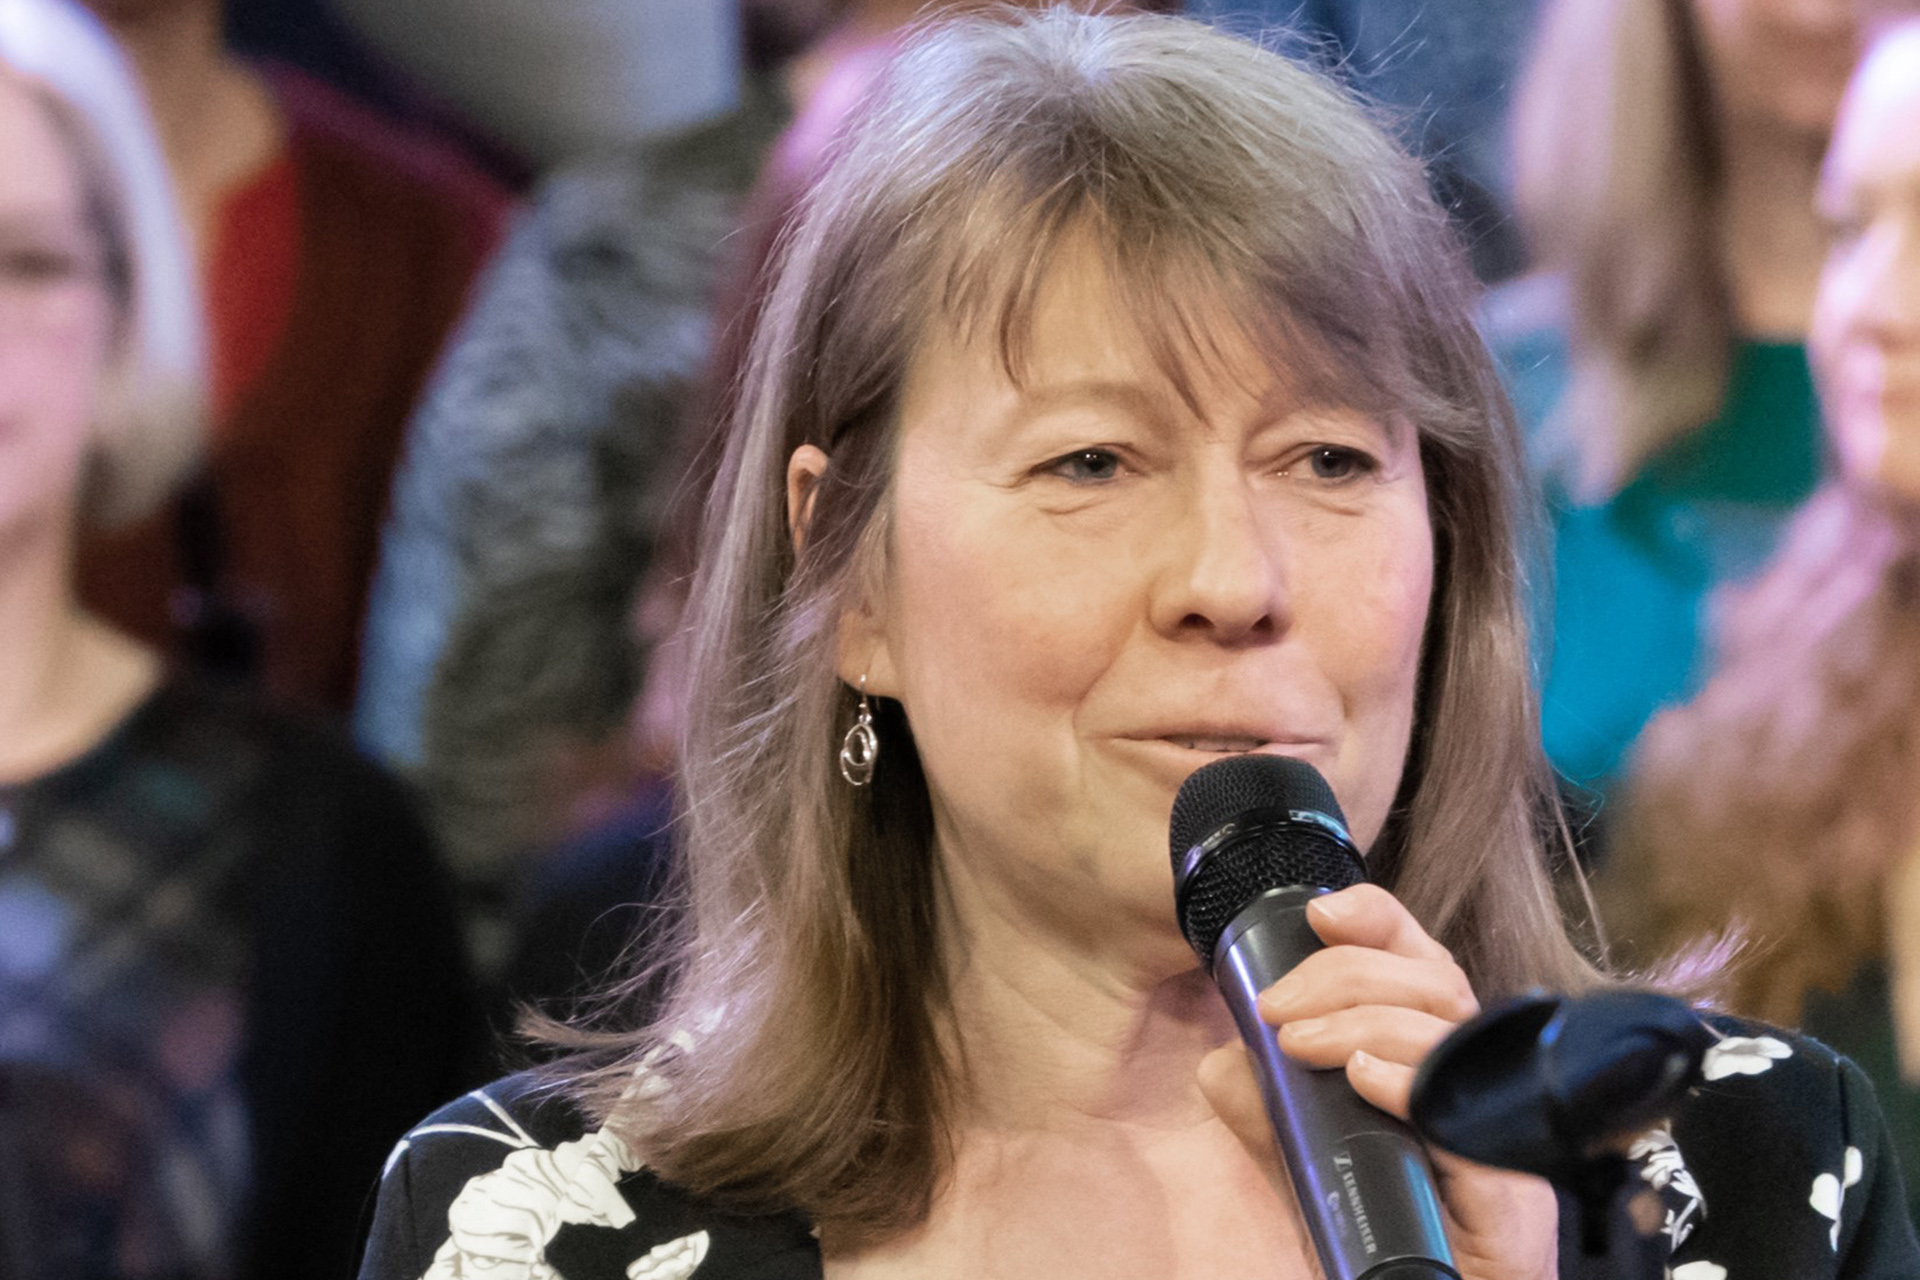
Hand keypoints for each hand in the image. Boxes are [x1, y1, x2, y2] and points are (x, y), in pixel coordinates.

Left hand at [1196, 883, 1558, 1279]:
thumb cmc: (1384, 1237)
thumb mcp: (1308, 1162)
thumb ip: (1269, 1110)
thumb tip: (1224, 1062)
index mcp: (1435, 1060)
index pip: (1421, 962)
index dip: (1378, 921)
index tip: (1320, 914)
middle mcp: (1479, 1084)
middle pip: (1435, 982)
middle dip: (1346, 975)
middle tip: (1275, 1009)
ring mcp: (1501, 1135)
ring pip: (1453, 1032)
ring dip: (1364, 1021)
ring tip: (1300, 1044)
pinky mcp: (1512, 1195)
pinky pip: (1473, 1121)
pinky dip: (1413, 1084)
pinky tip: (1366, 1080)